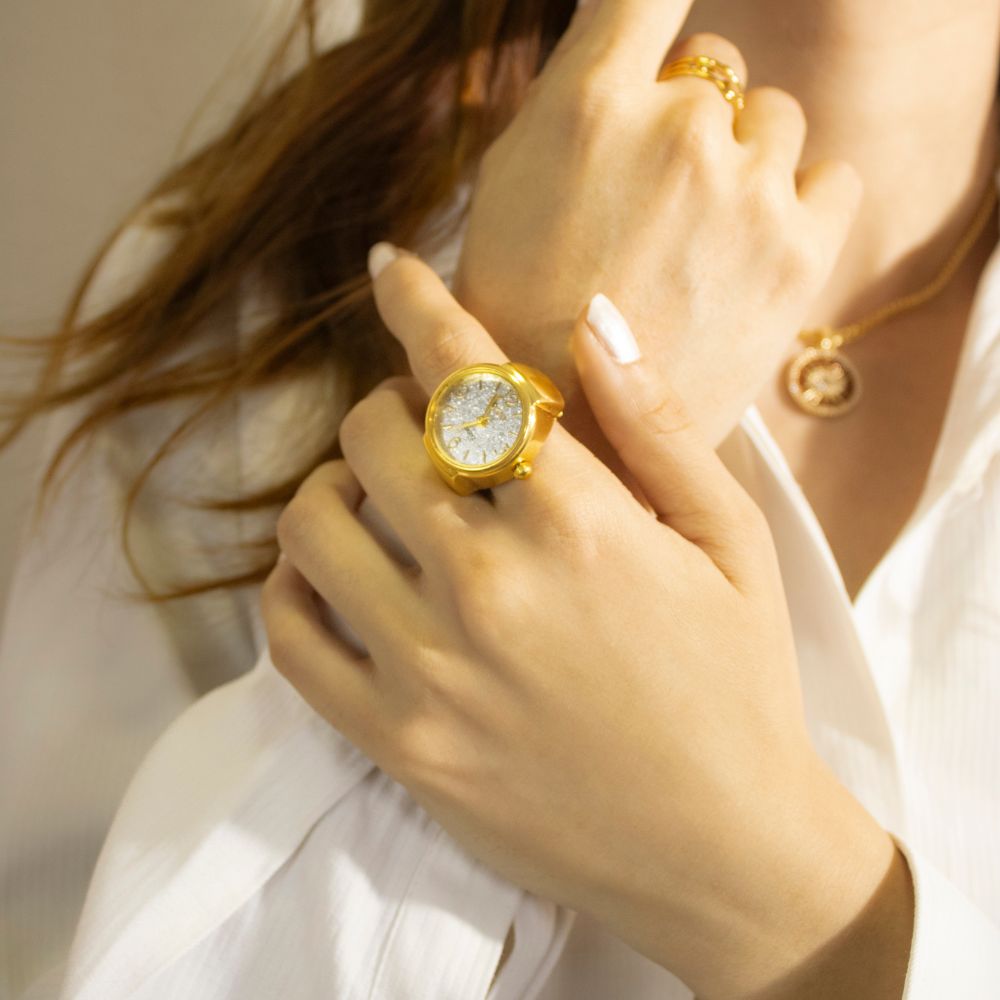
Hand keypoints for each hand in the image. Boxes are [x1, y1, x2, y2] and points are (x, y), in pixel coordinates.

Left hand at [262, 248, 904, 997]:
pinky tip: (336, 573)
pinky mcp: (395, 743)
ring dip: (337, 484)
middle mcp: (489, 590)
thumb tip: (595, 319)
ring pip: (313, 523)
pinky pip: (289, 634)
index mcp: (579, 529)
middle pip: (375, 436)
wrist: (719, 849)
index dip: (418, 304)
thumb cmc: (738, 687)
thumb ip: (659, 427)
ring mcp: (429, 673)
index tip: (390, 267)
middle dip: (392, 405)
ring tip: (382, 498)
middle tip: (428, 425)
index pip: (467, 379)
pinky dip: (293, 582)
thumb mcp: (734, 543)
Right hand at [452, 0, 861, 451]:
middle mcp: (679, 128)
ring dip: (742, 160)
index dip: (652, 6)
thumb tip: (617, 48)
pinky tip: (755, 241)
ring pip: (773, 119)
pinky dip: (800, 198)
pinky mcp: (800, 249)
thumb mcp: (507, 188)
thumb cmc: (519, 316)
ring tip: (699, 237)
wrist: (573, 436)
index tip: (656, 30)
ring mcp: (748, 187)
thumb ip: (572, 104)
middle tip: (655, 192)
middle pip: (714, 63)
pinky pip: (833, 175)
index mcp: (590, 105)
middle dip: (688, 113)